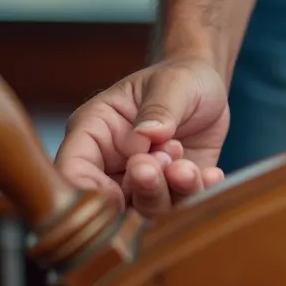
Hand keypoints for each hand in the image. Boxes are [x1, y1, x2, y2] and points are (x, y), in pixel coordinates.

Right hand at [54, 56, 229, 218]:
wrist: (209, 88)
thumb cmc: (180, 78)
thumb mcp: (172, 84)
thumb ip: (159, 109)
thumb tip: (146, 134)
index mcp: (95, 131)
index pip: (73, 169)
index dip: (89, 191)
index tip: (117, 194)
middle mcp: (113, 162)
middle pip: (112, 199)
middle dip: (142, 189)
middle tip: (164, 165)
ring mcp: (143, 180)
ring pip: (147, 207)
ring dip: (171, 192)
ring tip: (188, 167)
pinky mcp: (173, 189)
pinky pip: (182, 205)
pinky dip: (197, 194)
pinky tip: (211, 175)